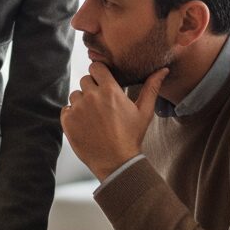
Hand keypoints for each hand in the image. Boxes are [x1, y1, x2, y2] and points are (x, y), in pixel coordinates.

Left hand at [60, 63, 167, 179]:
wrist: (116, 162)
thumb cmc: (131, 136)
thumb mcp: (144, 112)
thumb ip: (151, 88)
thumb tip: (163, 70)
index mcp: (110, 90)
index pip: (96, 67)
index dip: (99, 73)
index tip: (103, 82)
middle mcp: (91, 96)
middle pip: (85, 80)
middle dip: (92, 88)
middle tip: (102, 104)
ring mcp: (78, 108)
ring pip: (75, 95)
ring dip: (82, 102)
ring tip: (95, 117)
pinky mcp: (67, 120)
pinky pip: (66, 109)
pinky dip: (73, 115)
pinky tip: (86, 125)